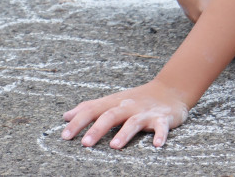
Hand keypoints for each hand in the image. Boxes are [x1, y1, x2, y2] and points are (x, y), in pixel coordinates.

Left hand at [61, 81, 188, 148]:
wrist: (170, 89)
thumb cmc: (136, 99)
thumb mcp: (112, 100)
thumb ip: (90, 108)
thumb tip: (66, 116)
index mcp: (114, 103)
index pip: (92, 110)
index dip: (78, 122)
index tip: (64, 136)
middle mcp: (128, 106)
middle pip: (110, 115)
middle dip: (97, 129)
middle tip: (85, 143)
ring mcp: (145, 112)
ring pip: (133, 122)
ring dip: (124, 133)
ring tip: (114, 146)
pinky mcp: (163, 118)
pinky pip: (162, 127)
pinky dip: (160, 134)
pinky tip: (157, 145)